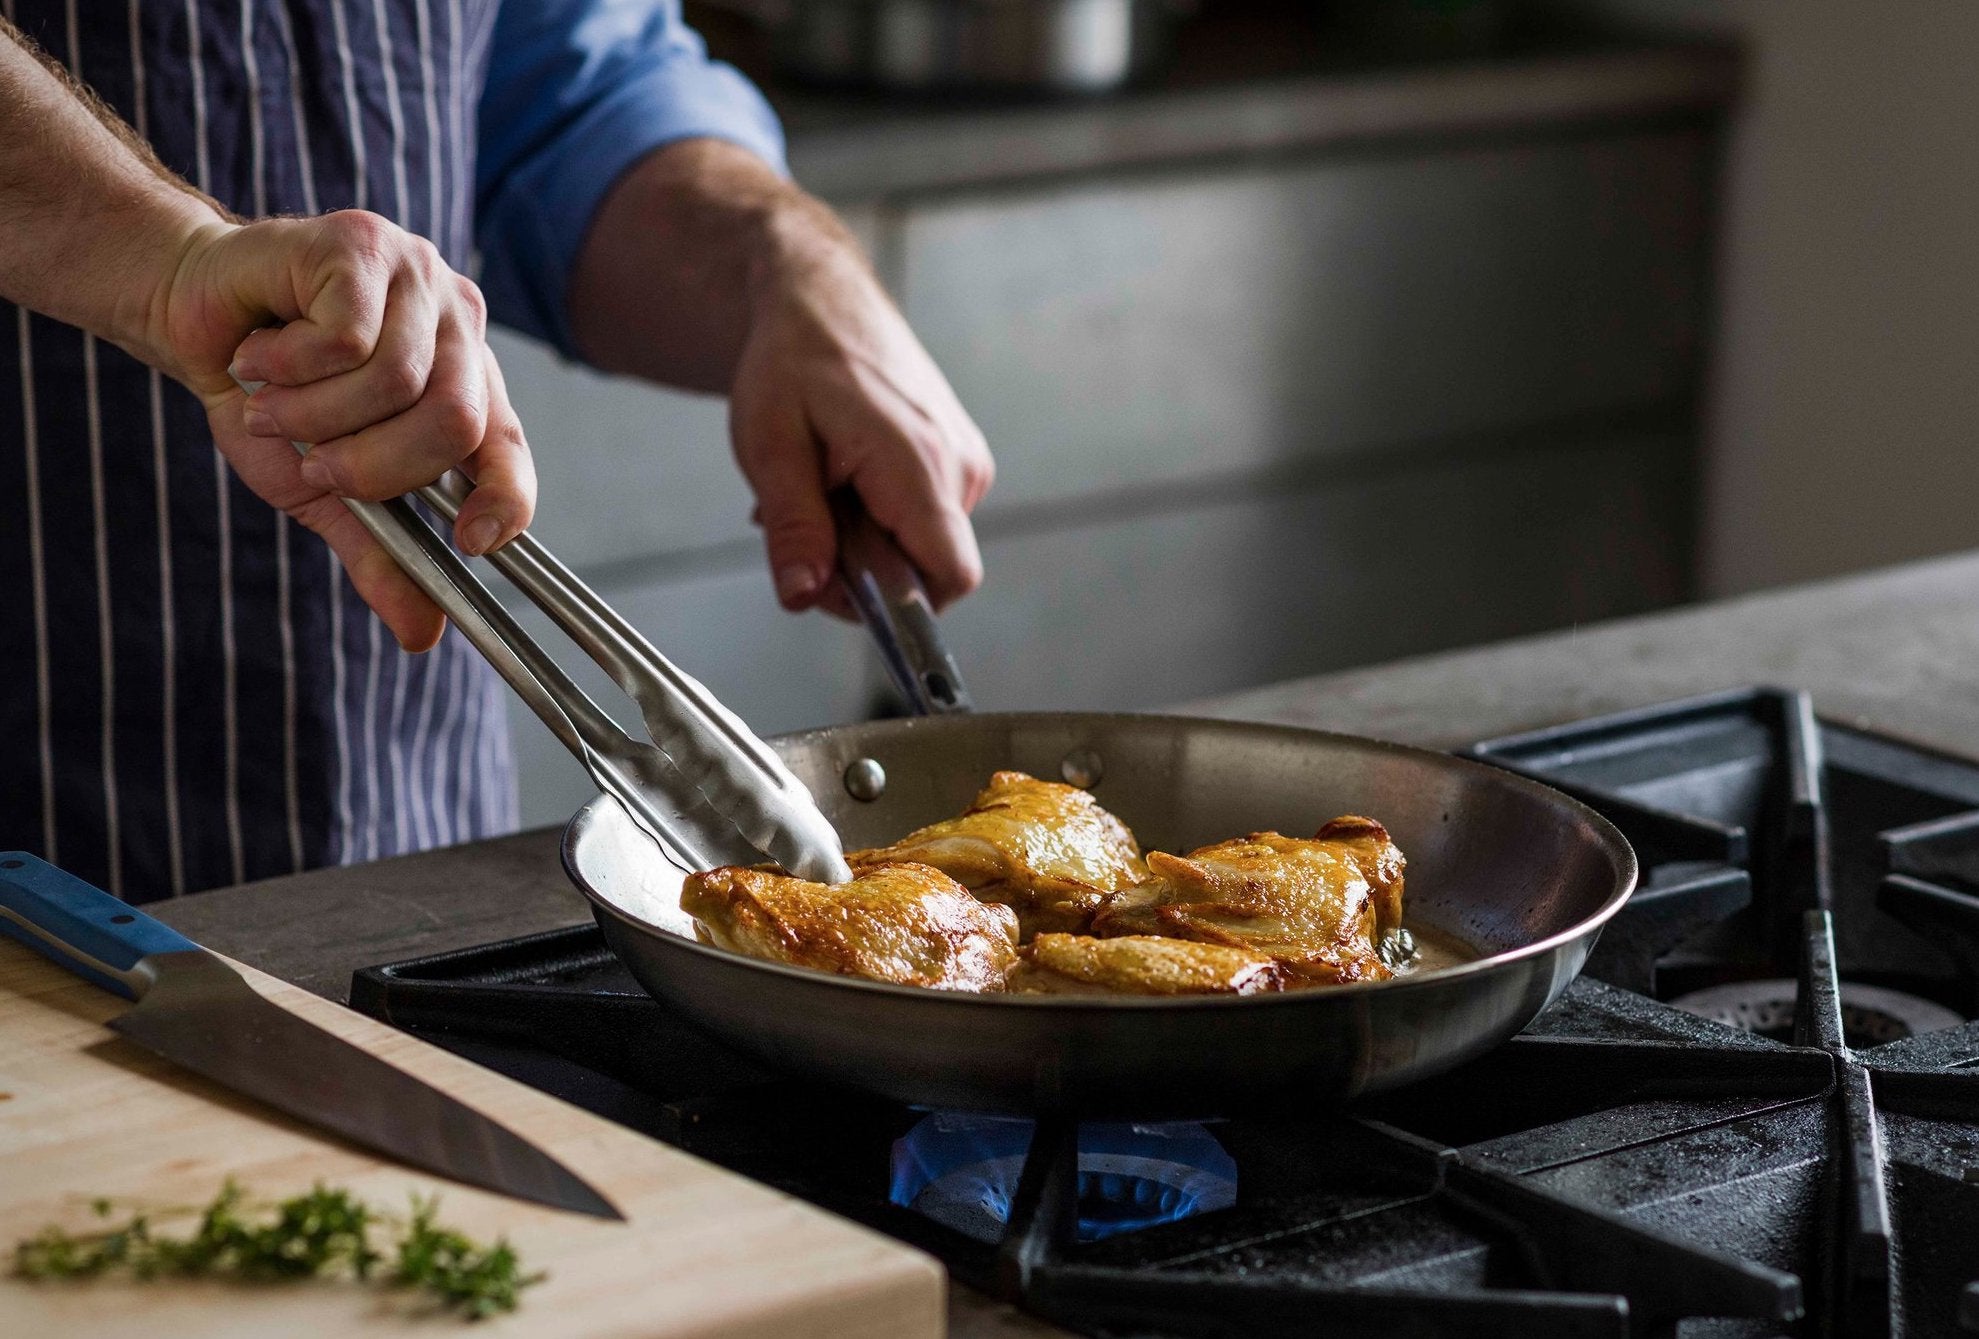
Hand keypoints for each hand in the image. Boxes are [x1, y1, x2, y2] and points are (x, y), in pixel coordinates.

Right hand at [153, 211, 535, 650]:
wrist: (191, 314)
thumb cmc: (267, 397)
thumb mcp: (323, 490)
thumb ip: (380, 551)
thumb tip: (422, 635)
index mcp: (465, 384)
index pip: (511, 449)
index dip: (507, 500)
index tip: (471, 543)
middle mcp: (458, 327)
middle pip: (454, 423)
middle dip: (373, 466)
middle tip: (315, 463)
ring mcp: (418, 278)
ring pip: (396, 383)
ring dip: (316, 415)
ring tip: (274, 403)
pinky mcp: (364, 244)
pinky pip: (348, 339)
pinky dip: (290, 366)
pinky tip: (261, 355)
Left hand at [730, 231, 992, 615]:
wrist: (822, 298)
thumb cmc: (794, 359)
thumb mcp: (770, 446)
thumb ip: (794, 527)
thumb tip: (805, 597)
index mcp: (920, 464)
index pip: (950, 579)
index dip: (898, 605)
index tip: (837, 583)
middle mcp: (961, 466)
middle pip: (928, 570)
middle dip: (862, 567)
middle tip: (803, 518)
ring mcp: (965, 461)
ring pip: (923, 546)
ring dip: (864, 539)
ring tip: (819, 486)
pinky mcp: (959, 458)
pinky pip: (925, 518)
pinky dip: (878, 516)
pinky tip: (842, 478)